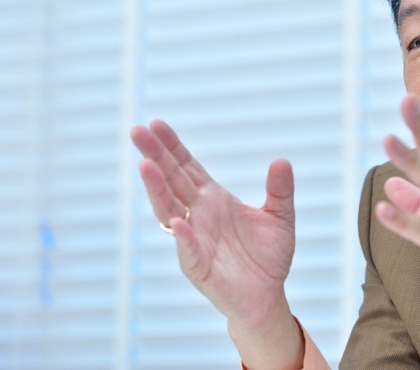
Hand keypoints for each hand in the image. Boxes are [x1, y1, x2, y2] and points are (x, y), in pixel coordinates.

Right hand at [130, 120, 302, 367]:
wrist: (267, 296)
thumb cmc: (268, 255)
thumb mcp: (280, 217)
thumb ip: (280, 191)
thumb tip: (282, 161)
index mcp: (213, 198)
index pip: (187, 166)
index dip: (172, 146)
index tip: (155, 124)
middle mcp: (198, 214)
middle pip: (172, 180)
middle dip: (155, 156)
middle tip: (137, 132)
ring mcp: (194, 238)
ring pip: (170, 209)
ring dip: (158, 189)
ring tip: (146, 166)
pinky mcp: (197, 266)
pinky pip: (187, 249)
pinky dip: (183, 236)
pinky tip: (178, 221)